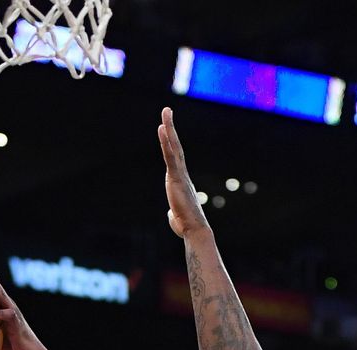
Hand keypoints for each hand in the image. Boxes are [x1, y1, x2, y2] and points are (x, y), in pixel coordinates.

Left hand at [158, 106, 209, 238]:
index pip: (175, 159)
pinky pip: (170, 157)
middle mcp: (182, 175)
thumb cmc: (186, 226)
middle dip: (171, 128)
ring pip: (174, 147)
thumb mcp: (175, 217)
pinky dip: (166, 142)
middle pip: (175, 146)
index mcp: (181, 182)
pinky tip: (162, 129)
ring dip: (169, 128)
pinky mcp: (176, 178)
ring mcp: (180, 175)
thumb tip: (171, 214)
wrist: (194, 230)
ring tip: (165, 111)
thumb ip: (173, 212)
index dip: (171, 143)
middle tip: (167, 111)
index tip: (167, 129)